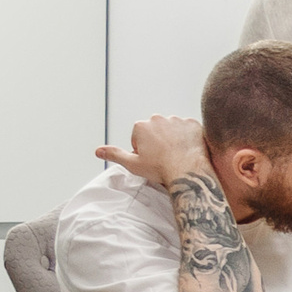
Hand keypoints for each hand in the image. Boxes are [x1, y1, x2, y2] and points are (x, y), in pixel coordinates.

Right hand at [96, 115, 210, 188]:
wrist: (188, 172)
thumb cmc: (160, 169)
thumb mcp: (133, 164)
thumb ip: (114, 154)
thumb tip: (98, 151)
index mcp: (141, 126)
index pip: (140, 137)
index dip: (144, 150)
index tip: (151, 160)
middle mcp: (158, 119)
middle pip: (156, 131)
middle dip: (158, 142)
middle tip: (164, 158)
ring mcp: (177, 120)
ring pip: (173, 129)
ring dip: (174, 139)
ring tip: (177, 155)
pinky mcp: (193, 124)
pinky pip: (189, 129)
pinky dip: (189, 138)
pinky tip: (188, 150)